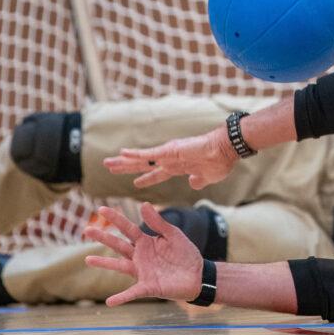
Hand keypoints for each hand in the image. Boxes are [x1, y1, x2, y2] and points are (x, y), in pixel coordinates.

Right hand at [83, 203, 203, 306]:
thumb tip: (143, 204)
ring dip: (104, 263)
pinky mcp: (148, 286)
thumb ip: (158, 223)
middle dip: (103, 237)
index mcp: (146, 242)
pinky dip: (121, 297)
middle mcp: (140, 256)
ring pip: (120, 266)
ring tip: (88, 260)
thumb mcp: (173, 235)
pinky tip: (109, 301)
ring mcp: (142, 271)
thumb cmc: (185, 254)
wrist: (199, 275)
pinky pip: (132, 292)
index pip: (128, 228)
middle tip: (86, 229)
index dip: (116, 219)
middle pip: (119, 245)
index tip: (102, 209)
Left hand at [102, 127, 237, 188]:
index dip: (146, 178)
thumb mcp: (208, 178)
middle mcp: (171, 159)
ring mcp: (169, 154)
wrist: (226, 150)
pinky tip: (122, 153)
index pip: (158, 173)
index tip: (135, 183)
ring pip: (141, 159)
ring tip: (108, 162)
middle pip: (143, 165)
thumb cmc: (221, 162)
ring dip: (124, 161)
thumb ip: (199, 181)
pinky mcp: (170, 150)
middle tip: (111, 167)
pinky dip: (135, 154)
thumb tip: (193, 184)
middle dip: (127, 168)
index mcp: (180, 167)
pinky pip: (149, 153)